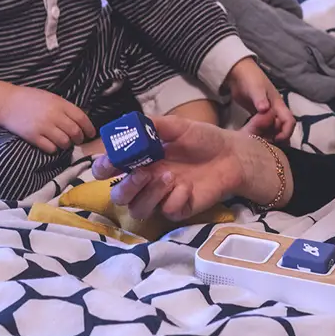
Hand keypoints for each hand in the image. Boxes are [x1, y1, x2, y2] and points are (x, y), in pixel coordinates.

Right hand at [0, 81, 95, 153]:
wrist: (6, 103)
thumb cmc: (30, 99)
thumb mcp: (51, 97)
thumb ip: (65, 107)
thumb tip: (81, 120)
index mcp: (60, 103)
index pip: (81, 117)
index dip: (89, 128)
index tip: (91, 133)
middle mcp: (53, 115)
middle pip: (75, 132)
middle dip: (79, 138)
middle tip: (77, 140)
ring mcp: (43, 127)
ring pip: (64, 142)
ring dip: (66, 144)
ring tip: (64, 142)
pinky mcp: (33, 137)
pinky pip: (51, 148)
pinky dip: (54, 149)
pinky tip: (51, 145)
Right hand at [91, 115, 293, 219]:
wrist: (231, 154)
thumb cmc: (202, 138)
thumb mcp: (178, 126)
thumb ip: (153, 125)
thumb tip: (130, 124)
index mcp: (139, 160)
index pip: (108, 170)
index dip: (103, 168)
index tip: (109, 163)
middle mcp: (145, 181)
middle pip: (118, 196)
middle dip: (126, 186)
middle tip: (142, 172)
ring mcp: (161, 197)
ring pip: (138, 209)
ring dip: (149, 194)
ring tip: (170, 176)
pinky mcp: (179, 209)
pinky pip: (167, 212)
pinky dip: (174, 199)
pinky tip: (188, 187)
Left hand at [226, 58, 294, 140]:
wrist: (238, 73)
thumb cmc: (250, 78)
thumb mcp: (255, 88)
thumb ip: (260, 99)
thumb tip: (265, 109)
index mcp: (278, 104)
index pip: (289, 121)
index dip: (286, 132)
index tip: (276, 139)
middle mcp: (275, 110)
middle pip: (282, 128)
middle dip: (277, 138)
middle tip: (264, 145)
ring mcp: (266, 113)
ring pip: (272, 129)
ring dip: (268, 137)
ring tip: (258, 144)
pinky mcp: (257, 116)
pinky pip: (263, 128)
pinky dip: (261, 134)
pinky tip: (253, 140)